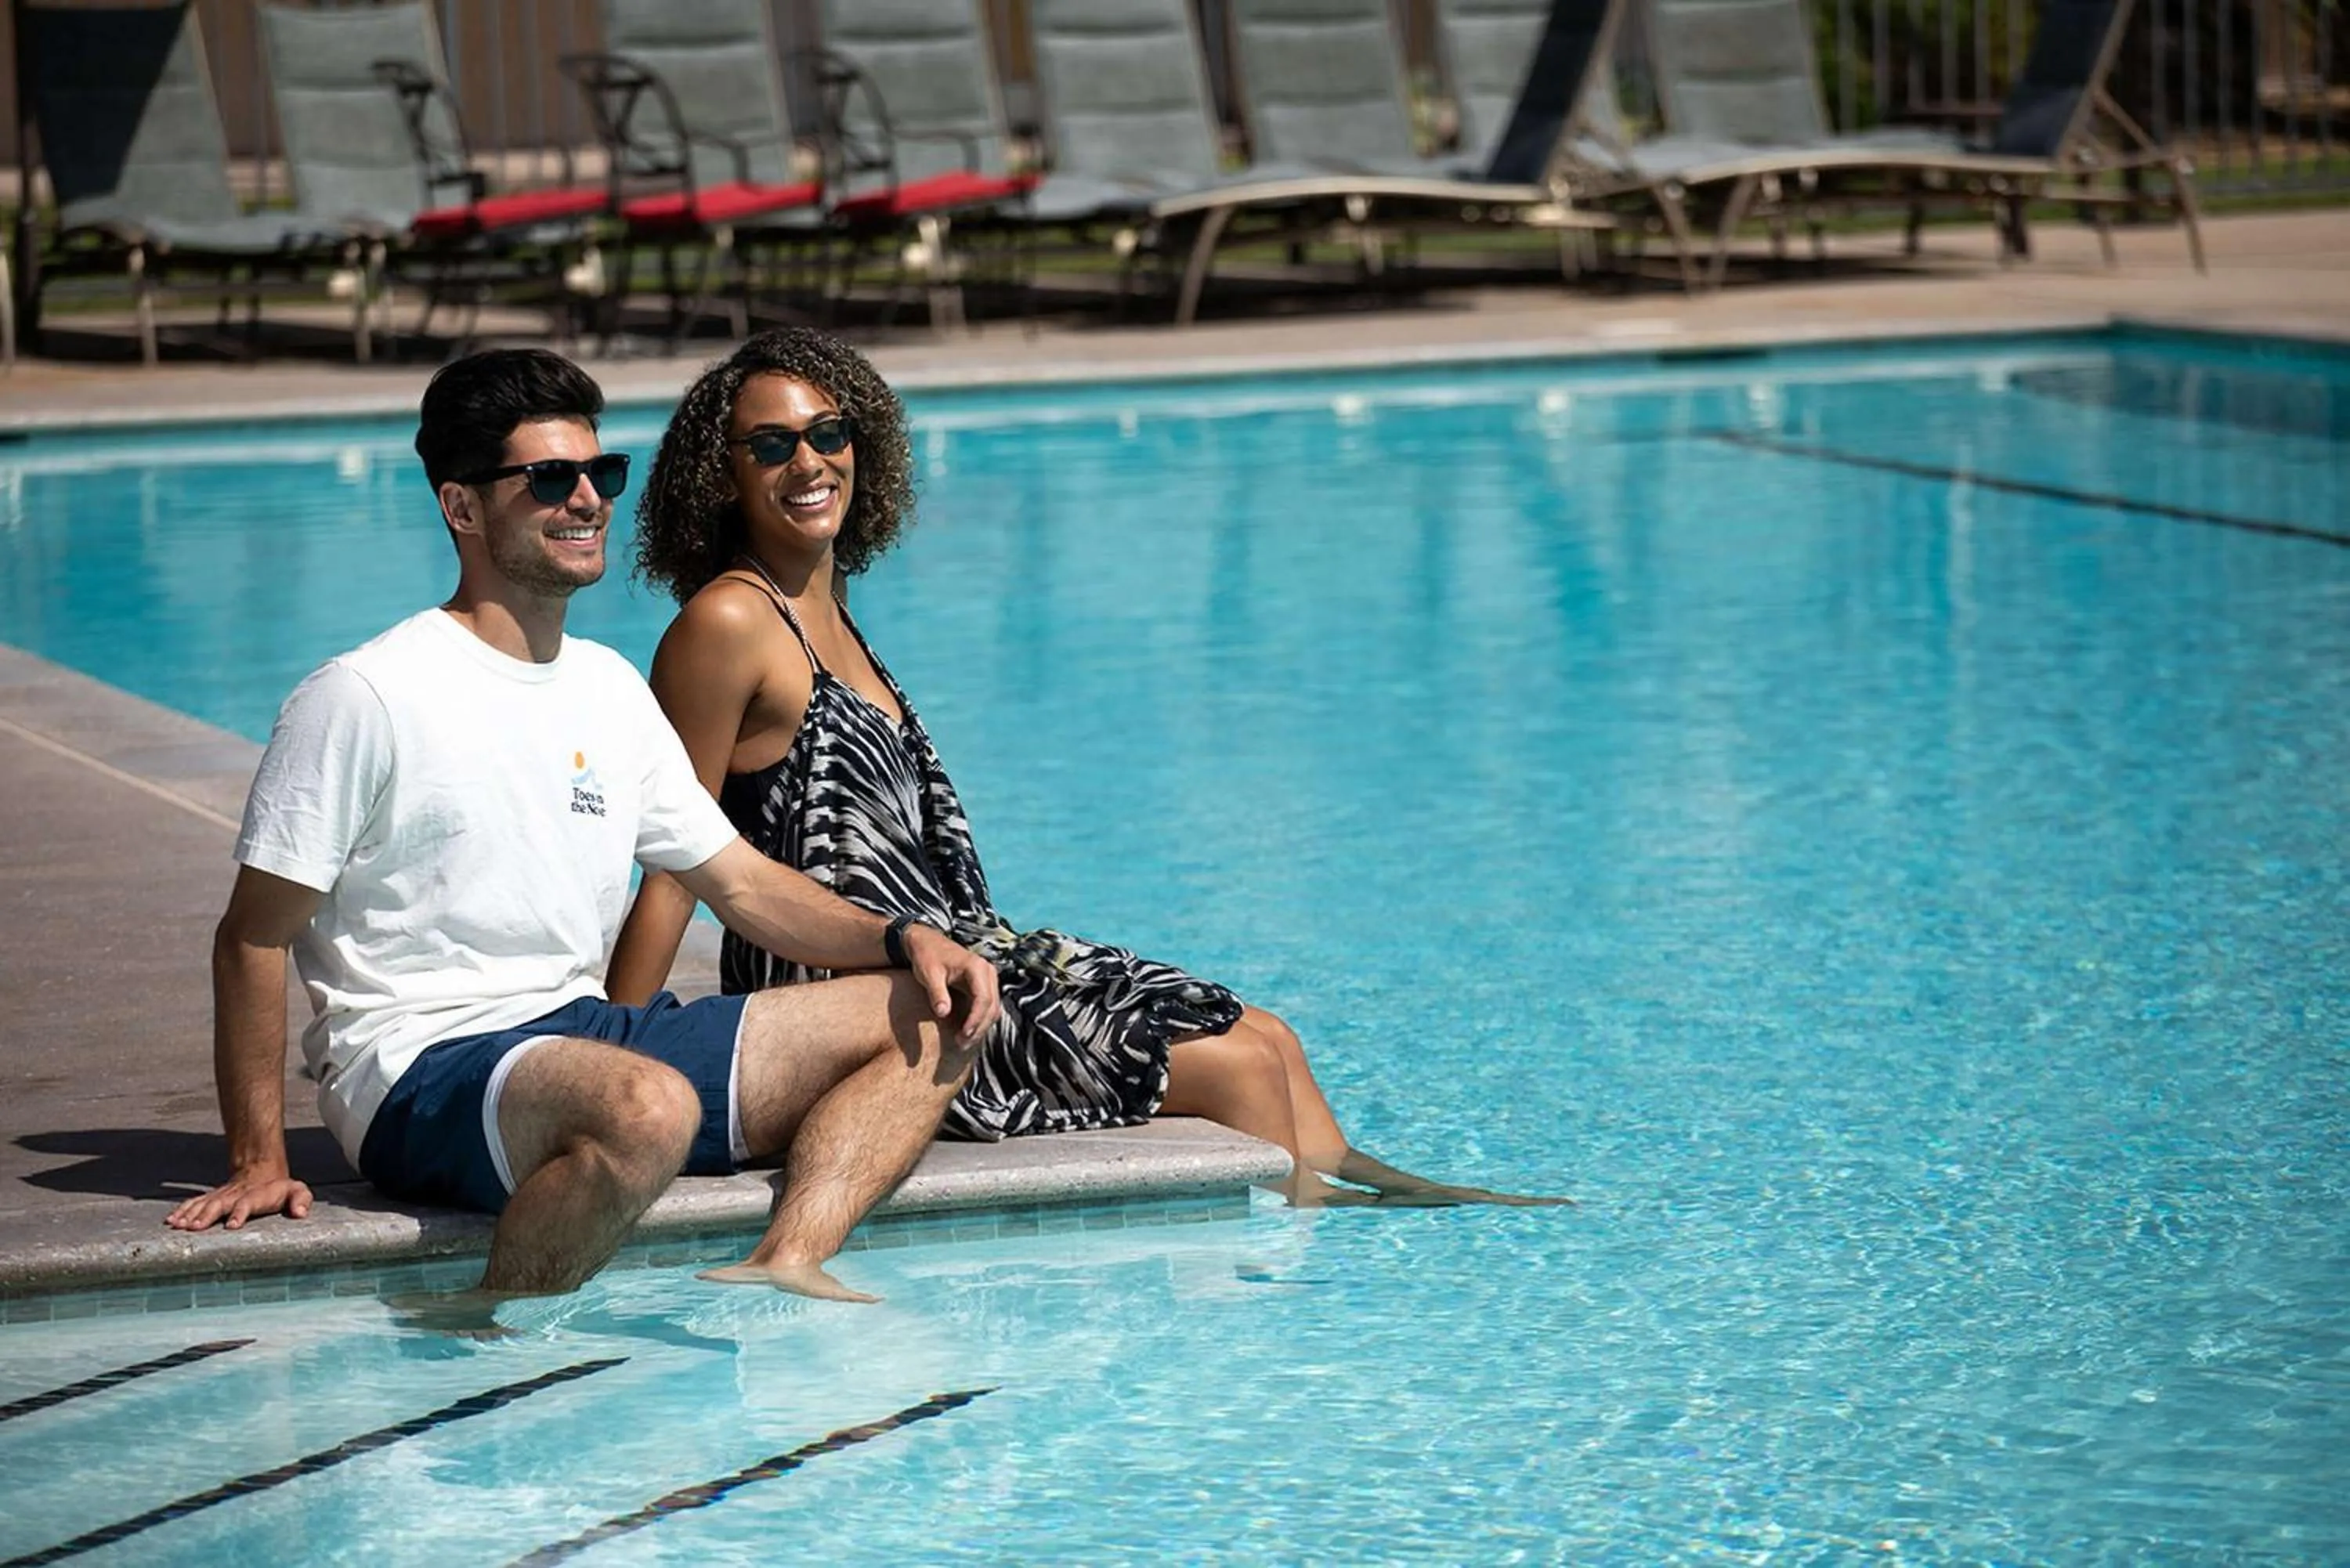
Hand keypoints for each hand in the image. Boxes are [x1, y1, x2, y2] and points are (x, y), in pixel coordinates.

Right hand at [165, 1166, 313, 1231]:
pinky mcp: (211, 1198)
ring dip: (190, 1214)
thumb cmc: (280, 1189)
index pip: (247, 1204)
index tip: (232, 1225)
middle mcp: (235, 1195)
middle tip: (195, 1228)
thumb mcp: (297, 1191)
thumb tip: (301, 1213)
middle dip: (207, 1215)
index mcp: (256, 1196)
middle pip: (219, 1204)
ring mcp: (221, 1196)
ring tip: (178, 1226)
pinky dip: (182, 1211)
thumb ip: (302, 1200)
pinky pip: (194, 1203)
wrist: (261, 1171)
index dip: (240, 1213)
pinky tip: (171, 1220)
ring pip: (203, 1203)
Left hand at [902, 922, 1001, 1045]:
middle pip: (992, 1006)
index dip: (975, 1020)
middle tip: (962, 1044)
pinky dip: (980, 1020)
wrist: (926, 943)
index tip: (963, 1035)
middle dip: (979, 1028)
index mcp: (976, 967)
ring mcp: (988, 978)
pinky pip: (988, 1006)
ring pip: (993, 1008)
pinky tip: (967, 1031)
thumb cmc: (926, 956)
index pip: (984, 998)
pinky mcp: (983, 985)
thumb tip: (943, 1013)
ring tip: (963, 1042)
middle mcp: (987, 971)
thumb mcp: (929, 974)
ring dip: (981, 1027)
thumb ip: (937, 993)